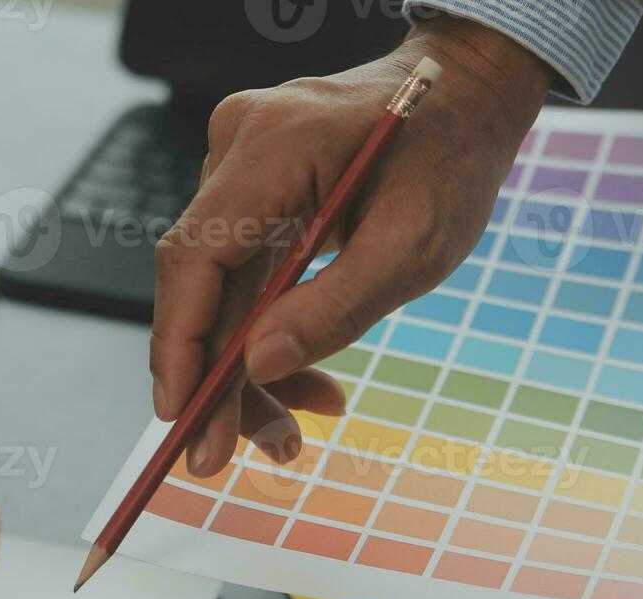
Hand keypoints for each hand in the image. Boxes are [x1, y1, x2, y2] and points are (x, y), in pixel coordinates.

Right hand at [153, 16, 551, 475]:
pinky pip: (240, 276)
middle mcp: (237, 150)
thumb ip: (335, 306)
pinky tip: (306, 384)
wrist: (464, 97)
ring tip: (293, 433)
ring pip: (219, 292)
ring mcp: (237, 168)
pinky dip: (266, 334)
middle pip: (201, 286)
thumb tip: (257, 365)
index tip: (180, 418)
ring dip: (248, 369)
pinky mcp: (249, 190)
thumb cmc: (450, 158)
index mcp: (272, 148)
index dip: (179, 345)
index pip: (193, 257)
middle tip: (230, 457)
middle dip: (218, 379)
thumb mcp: (415, 246)